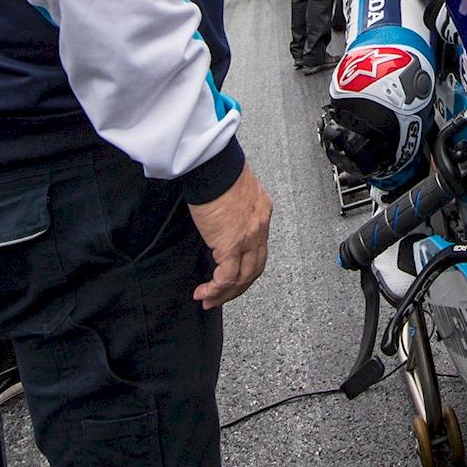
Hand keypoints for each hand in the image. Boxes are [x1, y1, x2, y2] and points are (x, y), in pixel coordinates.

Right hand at [188, 165, 271, 308]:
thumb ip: (235, 207)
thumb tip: (223, 218)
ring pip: (243, 278)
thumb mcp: (235, 189)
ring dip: (225, 294)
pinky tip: (203, 292)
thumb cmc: (218, 170)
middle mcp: (260, 227)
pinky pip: (227, 277)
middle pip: (255, 268)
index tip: (232, 276)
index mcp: (262, 212)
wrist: (213, 167)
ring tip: (208, 300)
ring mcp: (248, 238)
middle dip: (238, 288)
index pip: (259, 248)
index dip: (247, 266)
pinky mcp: (231, 244)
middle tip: (220, 297)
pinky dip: (215, 289)